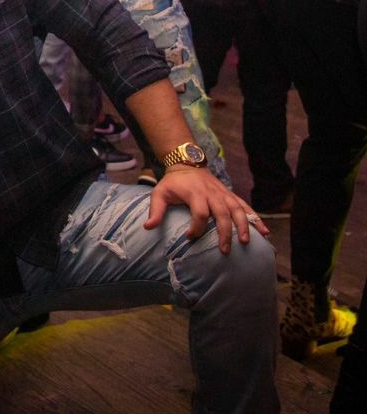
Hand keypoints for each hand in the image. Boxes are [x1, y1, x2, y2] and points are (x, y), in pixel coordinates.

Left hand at [144, 166, 268, 253]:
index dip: (196, 227)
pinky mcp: (230, 195)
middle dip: (224, 233)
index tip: (190, 238)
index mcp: (195, 193)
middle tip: (224, 251)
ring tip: (245, 243)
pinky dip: (256, 218)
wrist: (187, 162)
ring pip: (237, 210)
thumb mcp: (160, 192)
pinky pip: (245, 206)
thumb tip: (147, 228)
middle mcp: (212, 193)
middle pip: (221, 214)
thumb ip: (155, 210)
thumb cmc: (173, 182)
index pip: (199, 213)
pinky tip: (265, 233)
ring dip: (243, 226)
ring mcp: (223, 194)